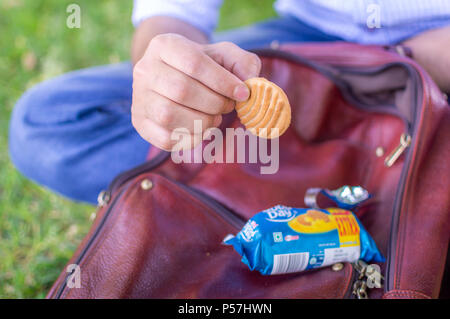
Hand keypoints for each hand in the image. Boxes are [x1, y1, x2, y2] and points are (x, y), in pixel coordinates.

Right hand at [131, 33, 260, 150]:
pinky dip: (191, 138)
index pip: (194, 63)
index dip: (223, 82)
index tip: (243, 93)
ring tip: (214, 117)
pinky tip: (201, 129)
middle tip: (228, 106)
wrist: (174, 78)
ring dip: (203, 122)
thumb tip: (250, 82)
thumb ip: (244, 63)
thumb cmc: (203, 68)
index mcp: (164, 45)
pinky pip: (166, 138)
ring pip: (170, 116)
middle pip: (182, 90)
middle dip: (215, 103)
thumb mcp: (224, 56)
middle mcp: (144, 69)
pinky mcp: (140, 123)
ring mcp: (139, 98)